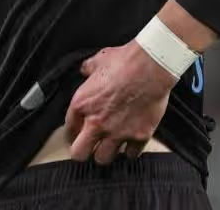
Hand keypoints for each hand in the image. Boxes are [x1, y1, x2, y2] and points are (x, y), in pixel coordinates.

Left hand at [64, 40, 178, 165]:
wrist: (151, 67)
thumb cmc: (124, 61)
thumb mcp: (98, 60)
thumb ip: (88, 68)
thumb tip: (86, 69)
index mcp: (82, 104)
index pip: (69, 129)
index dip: (73, 131)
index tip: (78, 132)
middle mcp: (96, 123)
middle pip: (79, 154)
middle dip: (83, 151)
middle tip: (89, 146)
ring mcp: (117, 133)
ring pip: (103, 159)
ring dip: (105, 152)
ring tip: (109, 146)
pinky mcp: (139, 137)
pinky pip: (131, 154)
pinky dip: (131, 151)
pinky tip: (131, 144)